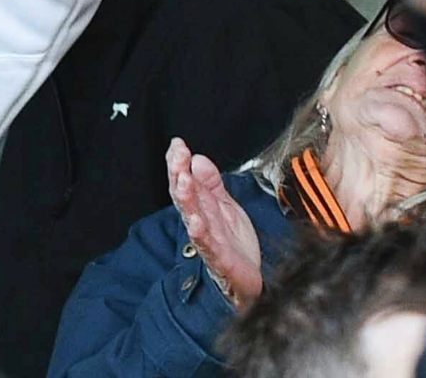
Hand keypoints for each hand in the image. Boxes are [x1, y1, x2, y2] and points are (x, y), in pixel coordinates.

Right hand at [167, 137, 261, 307]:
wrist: (248, 280)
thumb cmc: (234, 244)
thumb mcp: (225, 205)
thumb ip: (211, 183)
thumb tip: (198, 158)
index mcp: (201, 207)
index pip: (185, 181)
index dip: (179, 163)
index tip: (176, 144)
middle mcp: (200, 221)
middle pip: (185, 196)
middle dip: (179, 174)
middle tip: (178, 156)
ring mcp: (208, 240)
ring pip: (192, 217)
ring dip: (186, 199)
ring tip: (183, 180)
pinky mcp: (220, 259)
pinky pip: (208, 245)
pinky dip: (200, 234)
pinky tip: (196, 222)